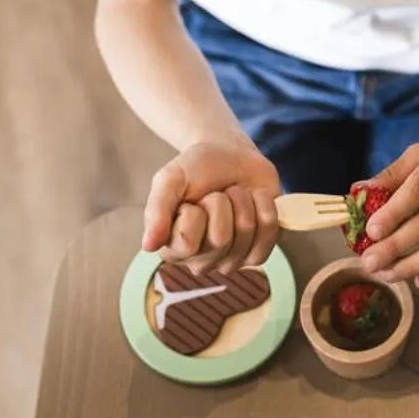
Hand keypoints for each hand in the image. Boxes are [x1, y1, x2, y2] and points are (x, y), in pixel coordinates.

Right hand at [142, 139, 280, 274]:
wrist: (230, 156)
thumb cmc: (197, 170)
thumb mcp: (170, 179)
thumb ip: (156, 209)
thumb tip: (148, 246)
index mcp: (172, 248)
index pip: (187, 243)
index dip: (193, 213)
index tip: (191, 202)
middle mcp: (200, 261)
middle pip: (221, 238)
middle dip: (220, 202)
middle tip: (215, 195)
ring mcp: (231, 261)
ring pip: (246, 231)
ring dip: (242, 200)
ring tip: (232, 196)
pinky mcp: (258, 252)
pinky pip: (270, 231)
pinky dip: (264, 204)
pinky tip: (252, 201)